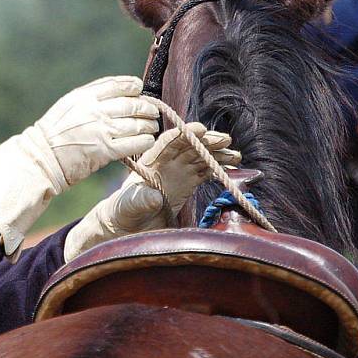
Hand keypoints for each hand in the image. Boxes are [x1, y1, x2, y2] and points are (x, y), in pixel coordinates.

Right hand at [0, 76, 158, 257]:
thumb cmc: (53, 132)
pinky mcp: (105, 152)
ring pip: (137, 124)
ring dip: (149, 125)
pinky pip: (134, 144)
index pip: (117, 85)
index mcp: (84, 97)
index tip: (139, 90)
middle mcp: (95, 111)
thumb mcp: (67, 105)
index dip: (133, 86)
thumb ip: (89, 97)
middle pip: (132, 105)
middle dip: (147, 107)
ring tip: (152, 127)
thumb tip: (116, 93)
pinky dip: (144, 141)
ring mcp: (101, 131)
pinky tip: (147, 141)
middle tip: (153, 111)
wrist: (41, 158)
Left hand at [63, 123, 239, 261]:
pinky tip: (232, 167)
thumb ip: (140, 201)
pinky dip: (218, 168)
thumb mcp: (127, 208)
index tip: (200, 130)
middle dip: (206, 141)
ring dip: (217, 153)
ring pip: (200, 157)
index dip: (184, 134)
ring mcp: (177, 173)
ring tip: (235, 155)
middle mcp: (165, 164)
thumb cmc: (122, 214)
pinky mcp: (187, 184)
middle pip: (188, 146)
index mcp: (149, 162)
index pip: (167, 142)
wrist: (126, 227)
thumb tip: (154, 197)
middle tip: (226, 140)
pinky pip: (205, 172)